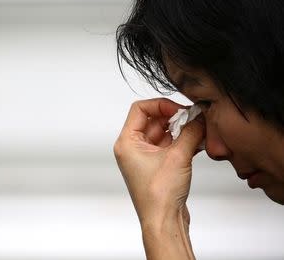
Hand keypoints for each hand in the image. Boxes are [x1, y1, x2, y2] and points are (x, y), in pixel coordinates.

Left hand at [113, 98, 204, 228]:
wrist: (163, 221)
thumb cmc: (159, 196)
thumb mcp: (178, 157)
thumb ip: (191, 132)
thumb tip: (199, 116)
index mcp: (127, 142)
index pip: (140, 109)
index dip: (161, 105)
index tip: (180, 109)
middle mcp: (133, 148)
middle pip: (153, 120)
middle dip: (175, 117)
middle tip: (194, 117)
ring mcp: (145, 157)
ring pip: (163, 132)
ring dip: (181, 129)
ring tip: (199, 129)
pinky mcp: (157, 165)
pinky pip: (169, 145)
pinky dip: (183, 141)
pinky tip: (198, 141)